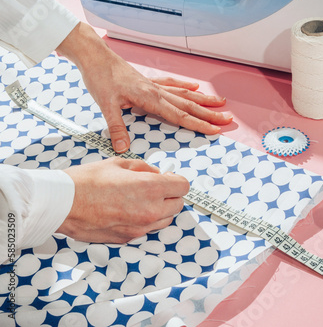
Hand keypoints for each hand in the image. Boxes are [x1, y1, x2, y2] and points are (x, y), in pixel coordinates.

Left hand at [56, 22, 232, 152]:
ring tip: (221, 103)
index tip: (215, 130)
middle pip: (189, 105)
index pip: (180, 116)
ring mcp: (155, 85)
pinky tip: (195, 87)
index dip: (199, 124)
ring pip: (185, 94)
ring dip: (204, 100)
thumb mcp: (105, 105)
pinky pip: (173, 84)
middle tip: (228, 119)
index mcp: (150, 99)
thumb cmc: (100, 78)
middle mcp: (157, 91)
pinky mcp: (149, 81)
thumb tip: (124, 148)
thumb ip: (117, 127)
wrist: (95, 56)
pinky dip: (185, 87)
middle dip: (210, 113)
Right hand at [57, 157, 188, 242]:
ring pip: (166, 220)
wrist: (61, 204)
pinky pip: (148, 229)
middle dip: (170, 195)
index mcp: (150, 188)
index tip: (168, 178)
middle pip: (178, 204)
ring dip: (161, 209)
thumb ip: (144, 169)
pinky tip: (130, 210)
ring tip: (142, 200)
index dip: (176, 180)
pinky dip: (146, 220)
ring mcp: (140, 227)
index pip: (183, 186)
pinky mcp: (129, 238)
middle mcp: (150, 210)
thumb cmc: (86, 181)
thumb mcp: (119, 164)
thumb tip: (157, 174)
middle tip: (156, 188)